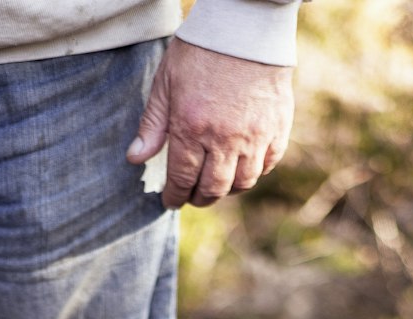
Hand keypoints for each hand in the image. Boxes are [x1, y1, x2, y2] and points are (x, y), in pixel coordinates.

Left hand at [127, 38, 294, 209]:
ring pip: (242, 183)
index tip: (171, 201)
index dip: (175, 196)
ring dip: (227, 189)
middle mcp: (224, 139)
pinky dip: (254, 172)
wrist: (246, 24)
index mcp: (192, 128)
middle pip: (212, 188)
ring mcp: (254, 136)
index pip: (182, 179)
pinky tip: (243, 167)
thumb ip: (152, 124)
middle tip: (193, 197)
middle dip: (199, 198)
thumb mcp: (166, 82)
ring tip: (217, 184)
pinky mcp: (277, 127)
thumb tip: (135, 158)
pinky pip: (267, 164)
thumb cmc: (201, 50)